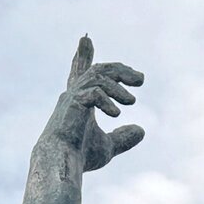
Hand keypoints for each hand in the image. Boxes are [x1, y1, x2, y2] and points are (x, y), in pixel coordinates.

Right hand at [44, 36, 144, 171]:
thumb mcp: (108, 146)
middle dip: (120, 70)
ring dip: (118, 86)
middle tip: (141, 79)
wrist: (62, 163)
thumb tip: (142, 130)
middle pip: (98, 70)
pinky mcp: (73, 102)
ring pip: (99, 77)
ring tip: (133, 100)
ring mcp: (72, 97)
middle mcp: (73, 94)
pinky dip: (107, 101)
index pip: (82, 73)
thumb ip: (123, 137)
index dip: (83, 56)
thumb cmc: (79, 155)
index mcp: (79, 101)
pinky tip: (116, 115)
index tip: (85, 39)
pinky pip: (95, 93)